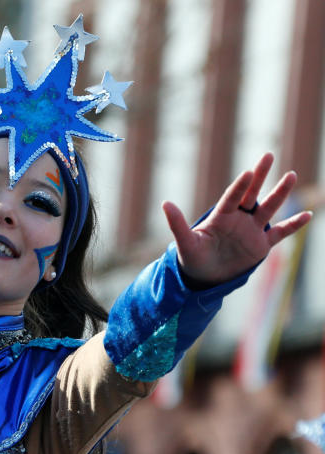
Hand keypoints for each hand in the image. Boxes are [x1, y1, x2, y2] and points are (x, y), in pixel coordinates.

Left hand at [163, 152, 312, 285]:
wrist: (203, 278)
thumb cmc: (192, 258)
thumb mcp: (185, 243)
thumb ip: (177, 224)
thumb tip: (165, 203)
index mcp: (220, 217)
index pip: (232, 198)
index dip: (240, 186)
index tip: (247, 172)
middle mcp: (238, 219)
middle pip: (251, 194)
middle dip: (260, 176)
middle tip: (267, 155)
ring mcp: (251, 230)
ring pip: (268, 208)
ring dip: (280, 193)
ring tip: (291, 175)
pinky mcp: (262, 245)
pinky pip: (281, 233)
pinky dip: (293, 225)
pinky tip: (308, 215)